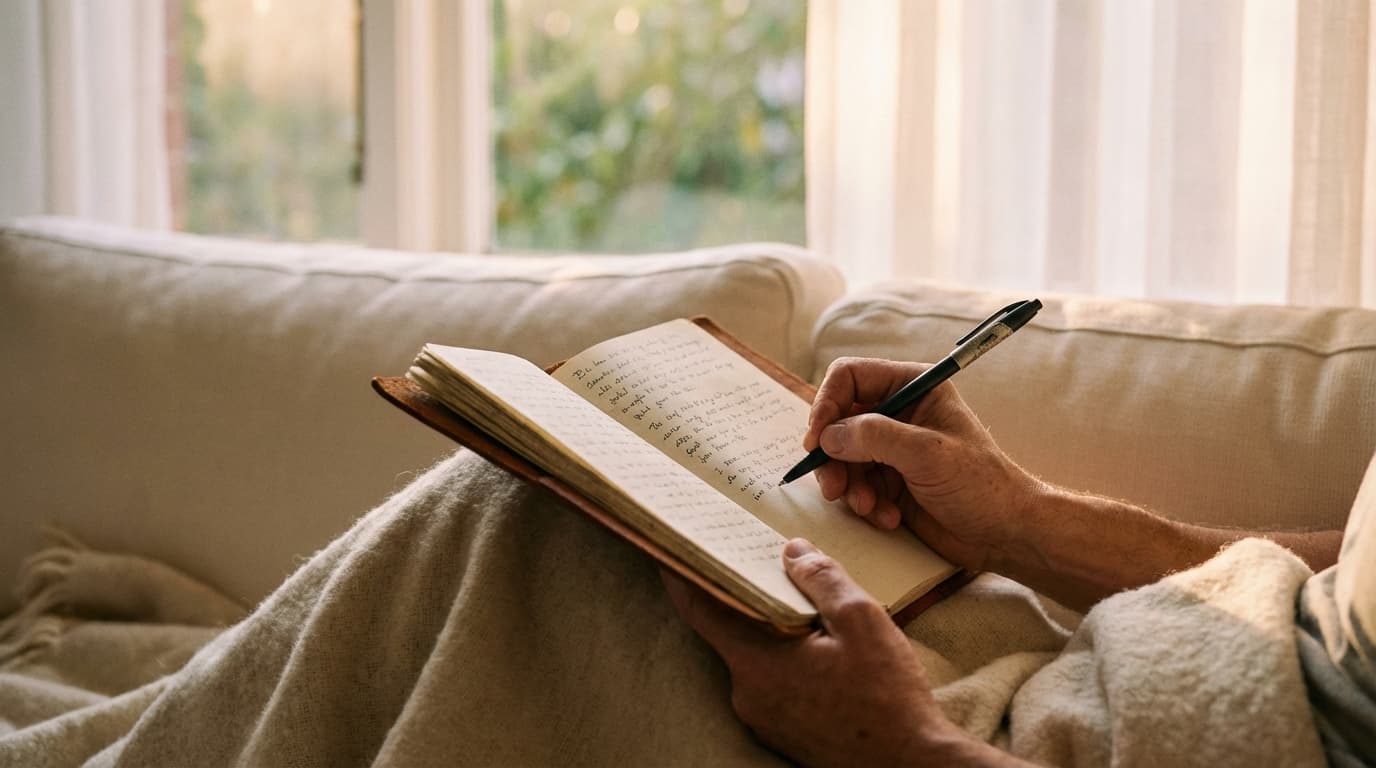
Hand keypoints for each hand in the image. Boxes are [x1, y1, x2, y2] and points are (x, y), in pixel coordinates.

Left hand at [663, 538, 971, 767]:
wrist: (911, 767)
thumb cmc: (888, 699)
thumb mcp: (861, 620)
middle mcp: (748, 694)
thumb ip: (822, 579)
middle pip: (731, 630)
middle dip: (743, 595)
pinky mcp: (784, 732)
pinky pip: (773, 682)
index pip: (700, 609)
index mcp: (756, 663)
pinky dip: (784, 657)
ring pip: (757, 657)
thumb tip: (792, 552)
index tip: (672, 549)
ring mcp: (765, 718)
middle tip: (754, 561)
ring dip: (771, 628)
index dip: (684, 575)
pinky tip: (817, 646)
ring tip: (800, 601)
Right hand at [804, 357, 1041, 572]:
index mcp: (913, 387)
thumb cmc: (982, 485)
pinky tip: (887, 517)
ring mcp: (892, 448)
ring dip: (848, 485)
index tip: (817, 440)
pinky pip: (855, 485)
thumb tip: (829, 435)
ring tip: (867, 506)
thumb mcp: (927, 453)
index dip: (827, 404)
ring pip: (841, 456)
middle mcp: (899, 412)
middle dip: (833, 455)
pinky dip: (864, 503)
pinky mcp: (889, 481)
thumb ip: (875, 437)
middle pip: (838, 420)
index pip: (850, 377)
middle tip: (833, 485)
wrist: (1005, 533)